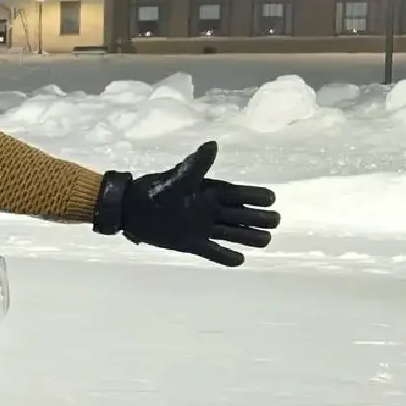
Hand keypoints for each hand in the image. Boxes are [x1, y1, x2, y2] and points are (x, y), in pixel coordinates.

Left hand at [93, 140, 279, 267]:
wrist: (131, 209)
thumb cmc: (155, 190)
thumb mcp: (177, 177)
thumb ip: (196, 165)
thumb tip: (213, 145)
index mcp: (210, 192)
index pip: (239, 194)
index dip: (256, 196)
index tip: (271, 198)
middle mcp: (211, 210)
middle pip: (242, 215)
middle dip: (259, 218)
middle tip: (274, 220)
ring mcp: (204, 227)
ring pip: (233, 233)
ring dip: (250, 237)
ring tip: (266, 240)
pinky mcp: (193, 243)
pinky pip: (214, 252)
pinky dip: (226, 257)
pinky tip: (240, 260)